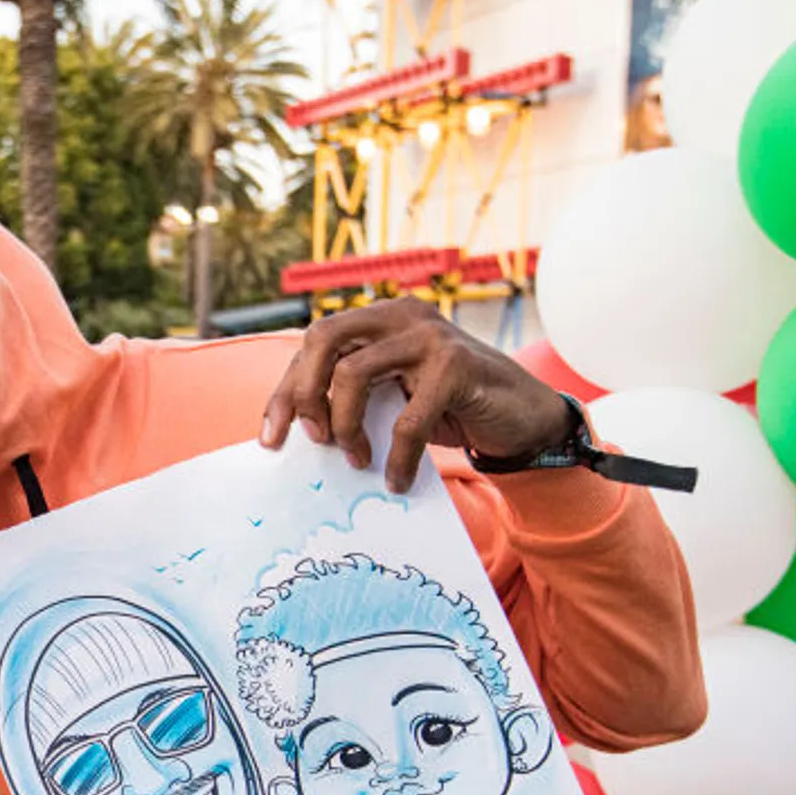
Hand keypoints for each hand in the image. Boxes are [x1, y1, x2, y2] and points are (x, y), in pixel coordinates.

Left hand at [259, 298, 573, 492]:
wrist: (523, 417)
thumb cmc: (450, 408)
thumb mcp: (392, 396)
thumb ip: (353, 395)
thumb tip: (299, 427)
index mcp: (379, 317)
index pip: (314, 344)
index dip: (287, 391)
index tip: (272, 438)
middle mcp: (401, 314)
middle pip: (322, 339)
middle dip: (306, 395)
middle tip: (316, 441)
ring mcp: (430, 335)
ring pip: (353, 374)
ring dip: (345, 427)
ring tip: (357, 460)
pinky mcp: (456, 365)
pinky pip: (406, 419)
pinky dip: (397, 457)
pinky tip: (397, 479)